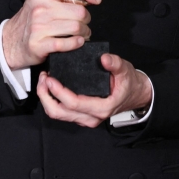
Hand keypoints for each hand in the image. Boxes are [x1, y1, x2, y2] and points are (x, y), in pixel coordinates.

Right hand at [2, 0, 99, 69]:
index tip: (97, 0)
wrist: (9, 41)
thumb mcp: (39, 1)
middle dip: (87, 20)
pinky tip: (76, 42)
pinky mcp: (39, 44)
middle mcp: (40, 7)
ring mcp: (38, 26)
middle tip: (84, 24)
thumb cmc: (29, 20)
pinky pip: (67, 43)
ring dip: (84, 33)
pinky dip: (76, 43)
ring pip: (76, 28)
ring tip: (81, 34)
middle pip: (79, 11)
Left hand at [36, 53, 152, 127]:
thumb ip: (115, 64)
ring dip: (47, 99)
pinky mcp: (82, 116)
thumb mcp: (125, 69)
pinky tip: (51, 87)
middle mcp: (92, 118)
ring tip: (44, 81)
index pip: (74, 103)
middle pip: (60, 113)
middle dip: (46, 96)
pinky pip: (62, 113)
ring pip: (58, 115)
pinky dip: (53, 101)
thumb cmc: (129, 83)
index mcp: (101, 108)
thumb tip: (104, 59)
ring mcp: (86, 119)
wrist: (136, 94)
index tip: (50, 78)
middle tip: (43, 78)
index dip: (59, 92)